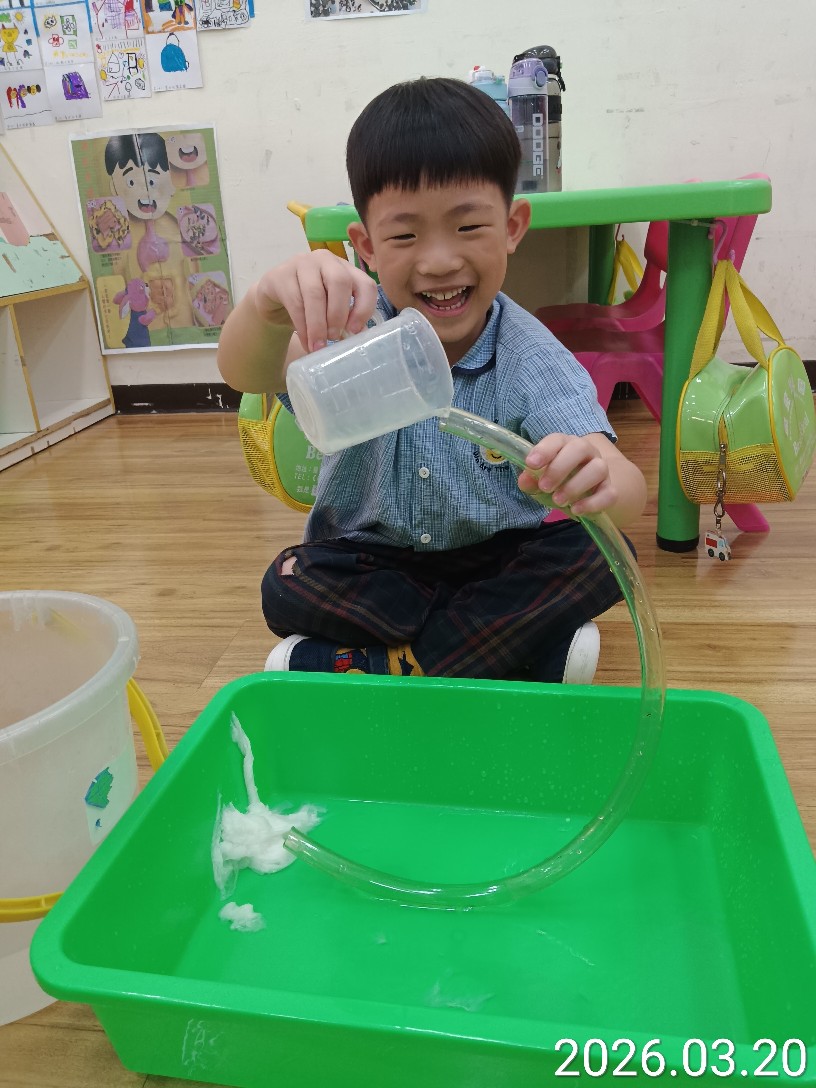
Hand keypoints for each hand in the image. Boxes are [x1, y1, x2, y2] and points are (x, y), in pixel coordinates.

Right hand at [253, 250, 378, 352]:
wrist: (275, 301)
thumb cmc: (310, 306)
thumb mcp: (330, 310)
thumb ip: (346, 319)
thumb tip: (359, 336)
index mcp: (346, 269)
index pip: (365, 283)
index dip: (364, 308)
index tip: (355, 331)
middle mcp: (326, 260)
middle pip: (340, 282)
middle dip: (338, 314)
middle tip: (334, 337)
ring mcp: (302, 263)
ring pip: (315, 294)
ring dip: (318, 325)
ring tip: (319, 346)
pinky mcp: (281, 275)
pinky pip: (295, 302)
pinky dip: (303, 327)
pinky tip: (306, 342)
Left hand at [517, 433, 618, 515]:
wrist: (583, 493)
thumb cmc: (557, 481)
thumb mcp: (540, 480)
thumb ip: (531, 480)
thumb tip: (525, 480)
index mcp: (566, 445)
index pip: (558, 439)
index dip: (544, 450)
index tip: (531, 464)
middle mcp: (587, 452)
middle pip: (580, 448)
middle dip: (560, 468)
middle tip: (545, 487)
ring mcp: (601, 470)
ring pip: (598, 469)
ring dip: (576, 486)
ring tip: (558, 501)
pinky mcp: (609, 489)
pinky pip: (609, 493)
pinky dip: (593, 503)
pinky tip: (576, 510)